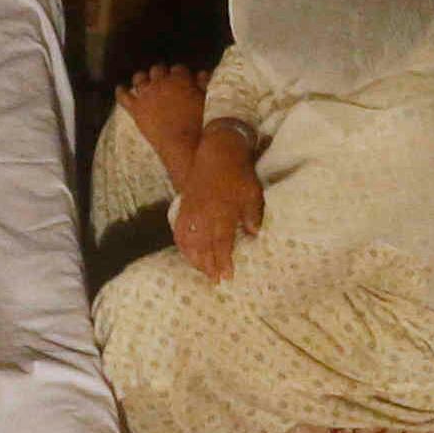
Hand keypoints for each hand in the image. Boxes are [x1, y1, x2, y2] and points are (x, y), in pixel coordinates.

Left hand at [118, 63, 207, 155]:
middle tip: (163, 81)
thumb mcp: (207, 100)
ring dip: (142, 78)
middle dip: (161, 74)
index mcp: (180, 79)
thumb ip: (203, 84)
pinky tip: (120, 89)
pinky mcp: (136, 110)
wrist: (185, 144)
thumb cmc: (201, 123)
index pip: (178, 69)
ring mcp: (146, 95)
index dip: (180, 74)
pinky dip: (121, 91)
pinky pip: (124, 97)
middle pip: (157, 70)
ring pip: (139, 78)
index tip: (182, 80)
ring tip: (143, 82)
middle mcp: (161, 82)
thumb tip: (201, 73)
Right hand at [173, 128, 265, 279]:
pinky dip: (182, 244)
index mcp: (222, 213)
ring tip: (201, 270)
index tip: (227, 277)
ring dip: (194, 259)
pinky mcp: (184, 206)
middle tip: (214, 281)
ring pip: (189, 241)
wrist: (217, 152)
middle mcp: (204, 215)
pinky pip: (179, 230)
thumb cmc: (239, 173)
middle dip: (208, 266)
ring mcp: (192, 211)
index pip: (222, 244)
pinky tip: (187, 251)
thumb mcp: (253, 193)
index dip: (223, 262)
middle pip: (203, 247)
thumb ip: (253, 215)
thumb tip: (254, 234)